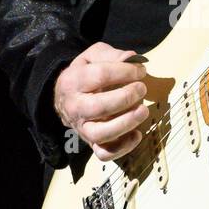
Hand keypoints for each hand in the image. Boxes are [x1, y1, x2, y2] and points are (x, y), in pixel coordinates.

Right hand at [53, 42, 149, 159]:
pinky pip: (104, 153)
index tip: (141, 71)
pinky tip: (137, 134)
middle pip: (99, 107)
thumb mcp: (93, 56)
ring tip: (143, 111)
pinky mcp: (91, 143)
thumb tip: (132, 59)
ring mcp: (82, 128)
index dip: (125, 72)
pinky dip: (123, 147)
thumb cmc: (85, 74)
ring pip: (101, 133)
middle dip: (126, 97)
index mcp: (73, 81)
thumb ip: (111, 55)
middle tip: (142, 89)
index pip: (100, 75)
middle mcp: (74, 107)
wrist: (65, 97)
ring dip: (126, 123)